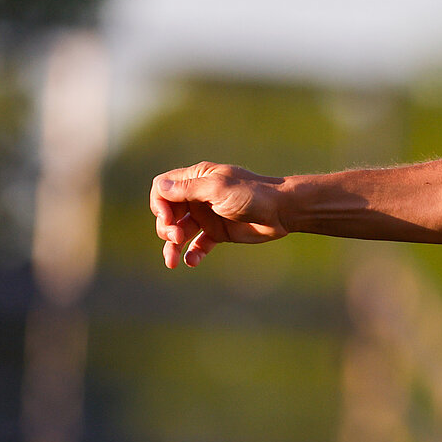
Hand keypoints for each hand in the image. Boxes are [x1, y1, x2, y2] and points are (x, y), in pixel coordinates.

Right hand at [150, 162, 289, 268]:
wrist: (282, 211)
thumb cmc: (252, 194)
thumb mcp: (218, 188)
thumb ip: (188, 189)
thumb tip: (161, 187)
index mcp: (197, 179)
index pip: (163, 188)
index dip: (159, 203)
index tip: (167, 217)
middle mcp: (199, 197)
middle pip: (168, 212)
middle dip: (166, 226)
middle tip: (176, 237)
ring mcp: (208, 216)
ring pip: (180, 231)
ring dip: (172, 245)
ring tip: (172, 261)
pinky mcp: (219, 233)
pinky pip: (198, 244)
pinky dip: (192, 253)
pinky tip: (191, 262)